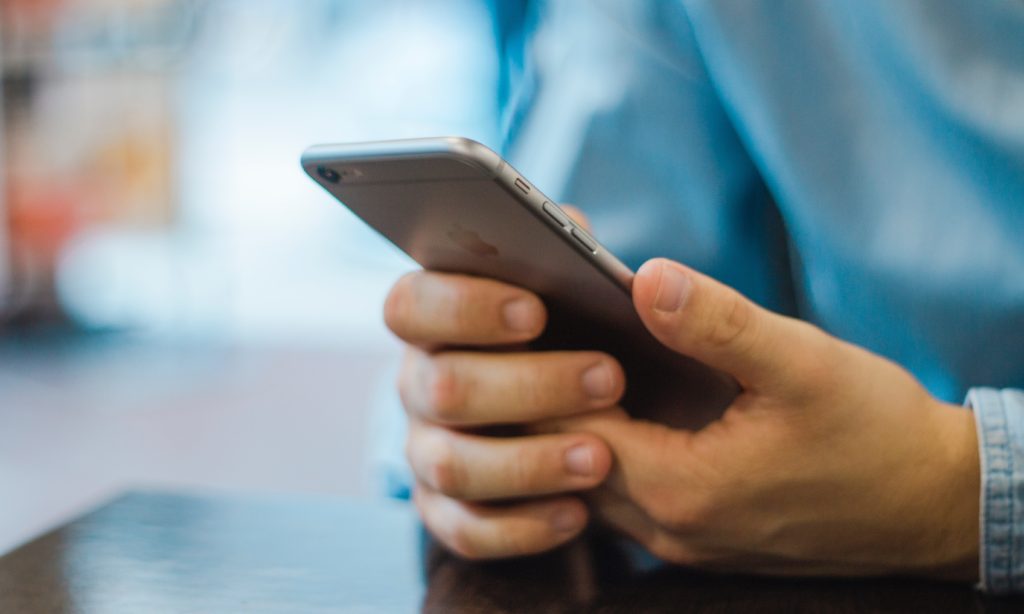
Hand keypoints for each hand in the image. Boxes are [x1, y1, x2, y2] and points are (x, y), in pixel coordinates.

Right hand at [384, 212, 624, 557]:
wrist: (595, 411)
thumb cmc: (577, 330)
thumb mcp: (574, 284)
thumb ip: (568, 250)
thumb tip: (574, 231)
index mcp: (434, 317)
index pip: (412, 305)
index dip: (464, 307)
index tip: (536, 312)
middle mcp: (418, 383)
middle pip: (440, 387)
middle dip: (528, 386)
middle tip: (608, 379)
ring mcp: (426, 450)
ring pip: (451, 465)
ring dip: (527, 462)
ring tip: (601, 457)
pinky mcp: (447, 510)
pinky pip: (467, 530)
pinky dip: (521, 527)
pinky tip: (578, 513)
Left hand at [548, 258, 979, 579]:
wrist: (935, 504)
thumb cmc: (877, 435)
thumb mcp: (802, 363)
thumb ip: (717, 322)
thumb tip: (645, 277)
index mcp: (679, 488)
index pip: (568, 428)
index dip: (545, 371)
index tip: (534, 319)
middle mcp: (667, 528)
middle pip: (569, 459)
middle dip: (548, 397)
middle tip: (541, 332)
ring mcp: (682, 540)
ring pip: (593, 480)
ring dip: (577, 425)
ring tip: (573, 359)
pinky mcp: (700, 536)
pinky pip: (628, 492)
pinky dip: (612, 447)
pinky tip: (623, 400)